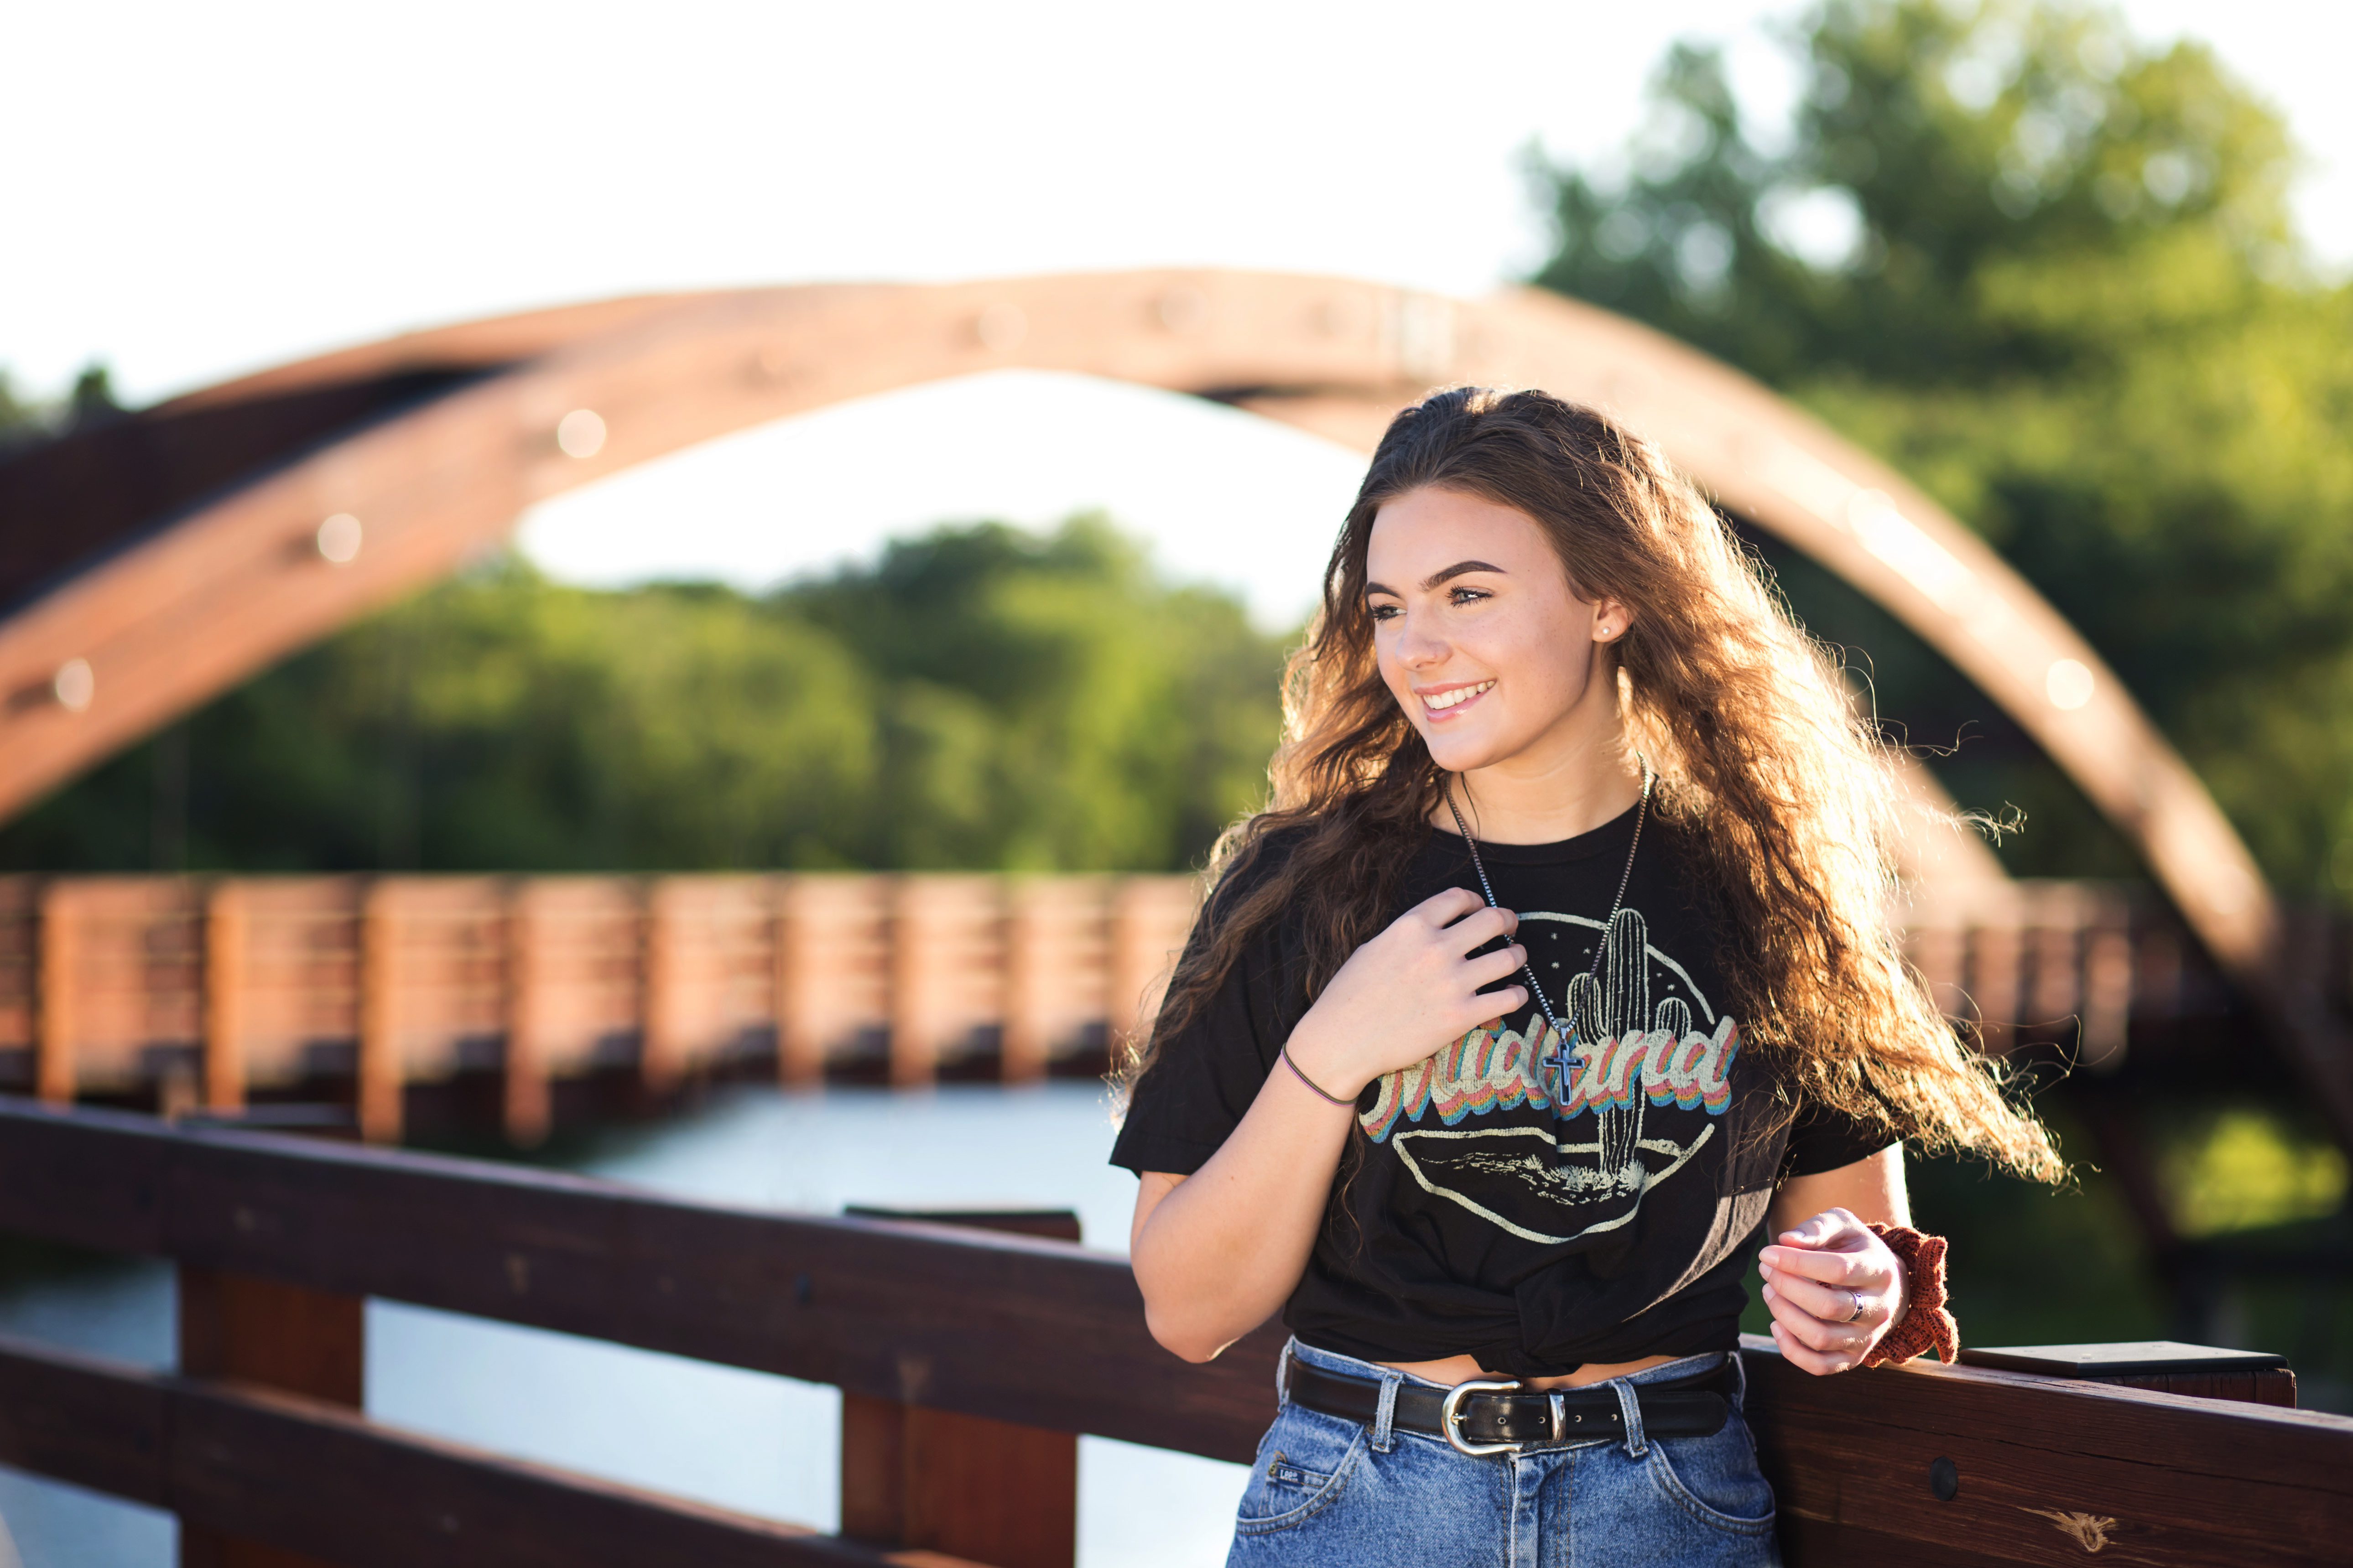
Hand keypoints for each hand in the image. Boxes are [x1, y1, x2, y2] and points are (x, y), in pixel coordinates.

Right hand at [1284, 888, 1525, 1098]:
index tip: (1479, 908)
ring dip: (1517, 955)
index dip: (1475, 900)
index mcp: (1411, 927)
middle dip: (1506, 920)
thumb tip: (1432, 932)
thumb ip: (1406, 936)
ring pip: (1508, 958)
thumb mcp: (1372, 949)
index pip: (1458, 898)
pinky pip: (1508, 998)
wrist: (1342, 1041)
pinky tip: (1513, 994)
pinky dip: (1517, 994)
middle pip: (1492, 920)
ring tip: (1515, 958)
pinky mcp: (1462, 1016)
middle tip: (1509, 927)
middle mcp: (1436, 949)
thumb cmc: (1348, 997)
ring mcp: (1452, 983)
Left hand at [1758, 1206, 1909, 1375]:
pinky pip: (1820, 1366)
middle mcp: (1879, 1309)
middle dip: (1787, 1287)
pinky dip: (1791, 1349)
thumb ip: (1817, 1228)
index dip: (1796, 1262)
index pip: (1837, 1270)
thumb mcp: (1843, 1225)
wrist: (1886, 1284)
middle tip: (1766, 1270)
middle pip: (1828, 1307)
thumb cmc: (1855, 1249)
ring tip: (1769, 1291)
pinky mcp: (1853, 1358)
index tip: (1767, 1253)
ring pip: (1821, 1338)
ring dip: (1784, 1315)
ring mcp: (1868, 1337)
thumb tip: (1786, 1241)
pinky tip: (1777, 1324)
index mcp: (1879, 1271)